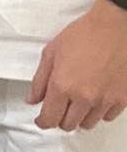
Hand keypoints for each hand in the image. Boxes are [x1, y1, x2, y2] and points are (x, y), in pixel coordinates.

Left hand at [29, 0, 126, 130]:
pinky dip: (100, 112)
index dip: (43, 122)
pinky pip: (108, 117)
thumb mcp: (52, 52)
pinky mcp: (123, 99)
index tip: (42, 119)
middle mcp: (84, 98)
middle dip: (60, 118)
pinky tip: (97, 99)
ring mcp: (105, 100)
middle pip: (68, 125)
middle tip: (60, 107)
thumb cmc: (85, 34)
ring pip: (88, 123)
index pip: (49, 119)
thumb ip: (40, 80)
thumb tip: (32, 99)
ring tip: (79, 101)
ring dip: (80, 116)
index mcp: (62, 86)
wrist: (116, 26)